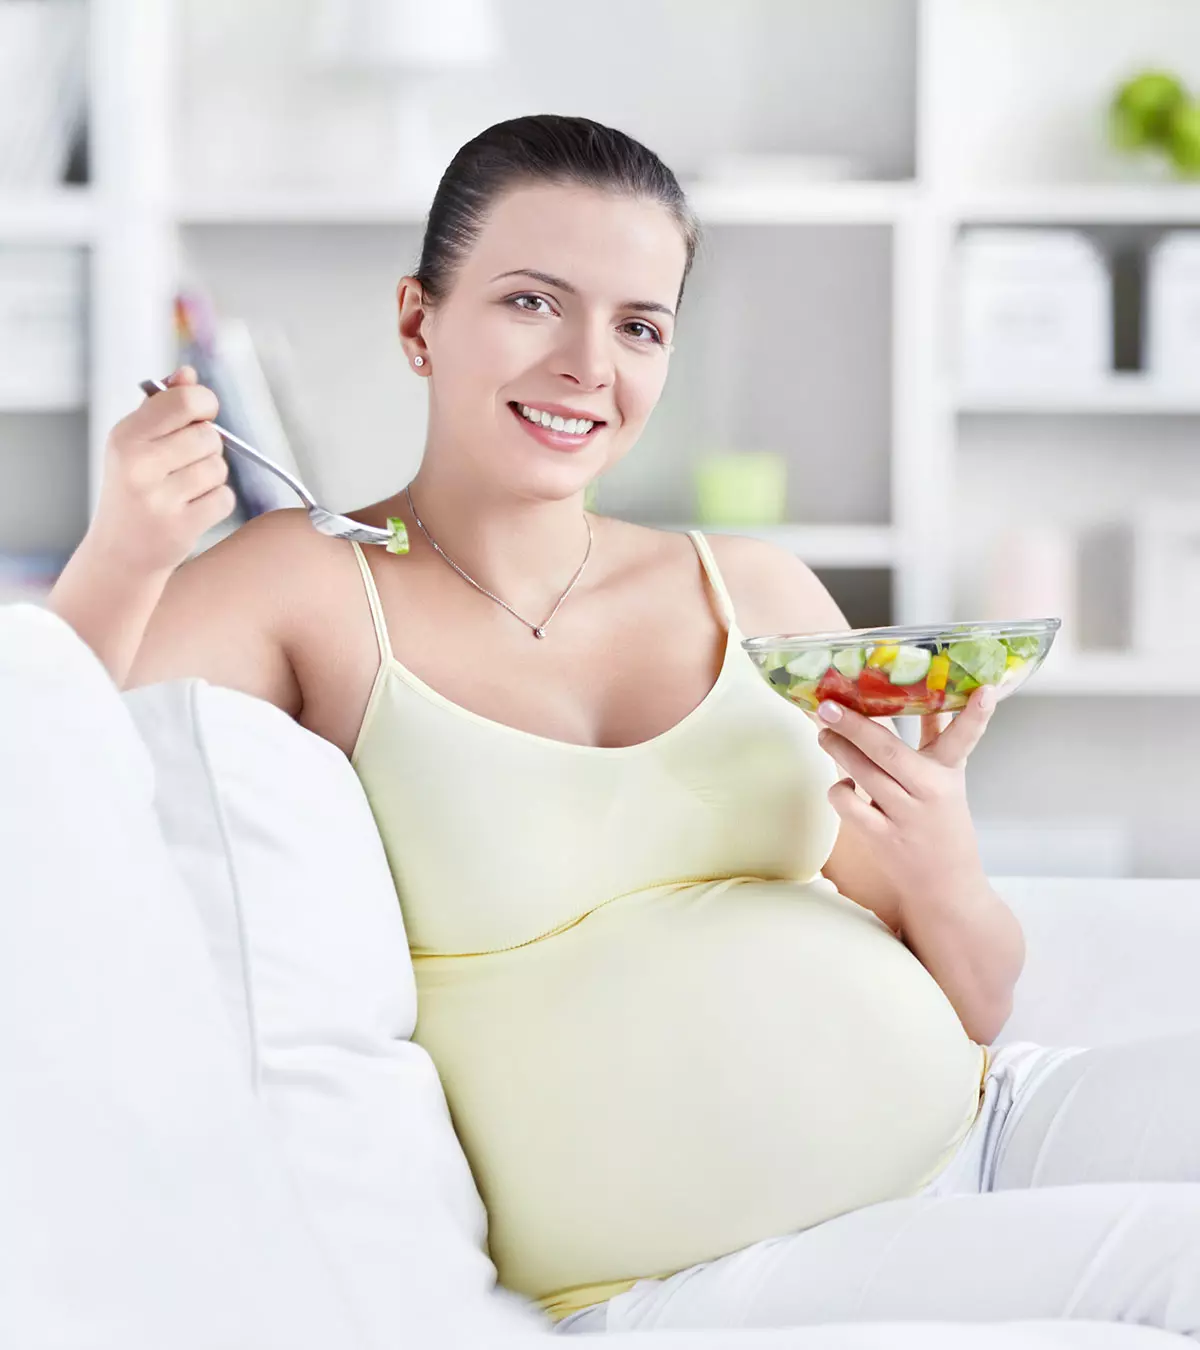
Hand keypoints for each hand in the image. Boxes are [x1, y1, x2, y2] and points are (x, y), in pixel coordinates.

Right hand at [86, 366, 236, 577]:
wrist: (120, 551)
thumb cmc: (134, 487)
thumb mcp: (136, 443)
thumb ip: (162, 406)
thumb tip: (188, 374)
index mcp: (126, 436)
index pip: (186, 401)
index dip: (205, 404)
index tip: (202, 416)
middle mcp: (138, 465)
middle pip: (209, 436)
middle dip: (208, 447)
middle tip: (186, 462)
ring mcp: (158, 498)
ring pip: (218, 468)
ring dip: (212, 477)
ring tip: (185, 488)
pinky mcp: (180, 527)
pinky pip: (224, 499)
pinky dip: (216, 502)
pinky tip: (192, 509)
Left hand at [813, 686, 997, 910]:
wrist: (946, 889)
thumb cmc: (943, 826)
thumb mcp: (948, 780)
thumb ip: (936, 738)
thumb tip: (934, 698)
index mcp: (948, 774)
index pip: (964, 738)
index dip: (975, 715)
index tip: (986, 690)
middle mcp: (929, 792)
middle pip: (888, 750)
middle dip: (854, 724)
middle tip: (828, 705)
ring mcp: (904, 816)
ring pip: (863, 773)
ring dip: (837, 749)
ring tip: (824, 733)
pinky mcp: (882, 838)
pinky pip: (849, 806)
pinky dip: (839, 790)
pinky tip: (843, 785)